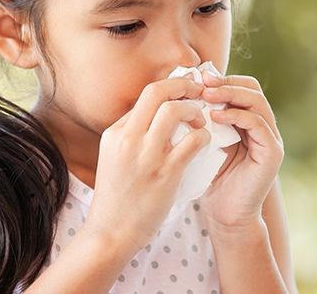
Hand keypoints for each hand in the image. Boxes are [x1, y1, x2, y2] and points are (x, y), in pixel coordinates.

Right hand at [85, 77, 211, 252]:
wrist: (111, 232)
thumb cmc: (116, 196)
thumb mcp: (113, 157)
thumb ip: (130, 135)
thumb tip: (154, 115)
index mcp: (115, 133)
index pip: (145, 95)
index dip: (169, 87)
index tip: (183, 90)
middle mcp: (128, 139)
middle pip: (156, 92)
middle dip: (181, 85)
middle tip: (197, 91)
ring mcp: (147, 155)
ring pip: (174, 111)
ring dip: (193, 110)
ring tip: (200, 121)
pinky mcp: (166, 173)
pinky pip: (192, 141)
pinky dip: (203, 135)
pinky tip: (204, 141)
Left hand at [197, 70, 284, 229]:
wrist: (224, 215)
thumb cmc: (209, 179)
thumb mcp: (203, 141)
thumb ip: (201, 118)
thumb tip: (181, 90)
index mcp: (248, 121)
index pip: (241, 86)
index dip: (220, 78)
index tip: (196, 77)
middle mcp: (263, 126)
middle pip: (252, 88)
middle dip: (225, 82)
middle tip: (201, 82)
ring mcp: (271, 138)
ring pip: (256, 102)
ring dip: (230, 94)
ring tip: (206, 95)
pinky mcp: (273, 153)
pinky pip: (258, 124)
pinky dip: (237, 115)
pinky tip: (215, 116)